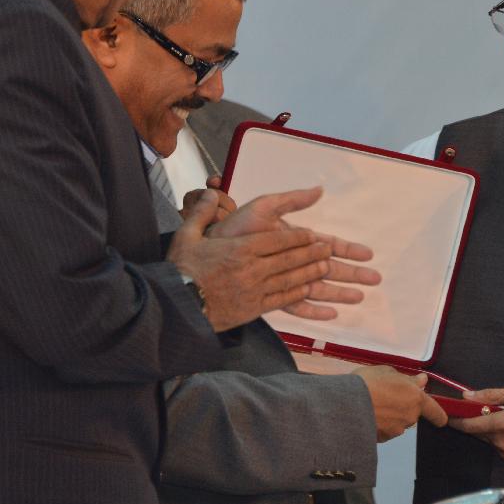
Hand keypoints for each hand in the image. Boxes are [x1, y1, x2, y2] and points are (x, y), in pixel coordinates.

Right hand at [168, 190, 331, 331]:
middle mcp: (251, 269)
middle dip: (311, 253)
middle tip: (329, 248)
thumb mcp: (187, 235)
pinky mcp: (252, 310)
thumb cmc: (180, 270)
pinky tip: (308, 291)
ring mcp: (254, 291)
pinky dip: (298, 295)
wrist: (175, 307)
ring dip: (310, 273)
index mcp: (239, 249)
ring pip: (290, 280)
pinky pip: (281, 301)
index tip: (312, 234)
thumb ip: (202, 212)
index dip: (298, 237)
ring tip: (326, 267)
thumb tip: (212, 193)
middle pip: (289, 259)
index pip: (277, 240)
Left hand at [209, 186, 378, 319]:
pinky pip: (297, 304)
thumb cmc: (237, 226)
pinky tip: (331, 314)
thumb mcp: (266, 206)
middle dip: (353, 273)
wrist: (212, 248)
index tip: (368, 254)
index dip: (349, 250)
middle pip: (329, 268)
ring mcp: (283, 278)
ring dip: (340, 292)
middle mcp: (293, 260)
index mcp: (295, 239)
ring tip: (360, 297)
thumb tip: (320, 190)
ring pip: (319, 287)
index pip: (328, 245)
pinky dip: (315, 309)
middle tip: (376, 279)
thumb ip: (293, 200)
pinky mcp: (271, 294)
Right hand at [353, 366, 447, 441]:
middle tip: (386, 396)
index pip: (435, 411)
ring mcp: (396, 430)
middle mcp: (410, 417)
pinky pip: (384, 430)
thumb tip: (422, 381)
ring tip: (372, 404)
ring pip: (397, 422)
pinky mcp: (382, 439)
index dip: (439, 415)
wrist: (346, 404)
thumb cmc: (369, 382)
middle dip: (403, 407)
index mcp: (415, 398)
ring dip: (390, 416)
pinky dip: (379, 425)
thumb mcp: (388, 372)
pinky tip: (366, 415)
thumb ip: (408, 379)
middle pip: (411, 414)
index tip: (442, 419)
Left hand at [448, 385, 503, 459]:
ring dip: (483, 427)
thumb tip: (466, 396)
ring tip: (491, 412)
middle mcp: (502, 441)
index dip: (456, 421)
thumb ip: (490, 395)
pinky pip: (495, 443)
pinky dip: (493, 433)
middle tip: (468, 408)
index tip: (447, 414)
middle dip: (470, 421)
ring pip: (485, 438)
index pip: (470, 426)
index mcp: (502, 424)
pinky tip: (502, 422)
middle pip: (476, 433)